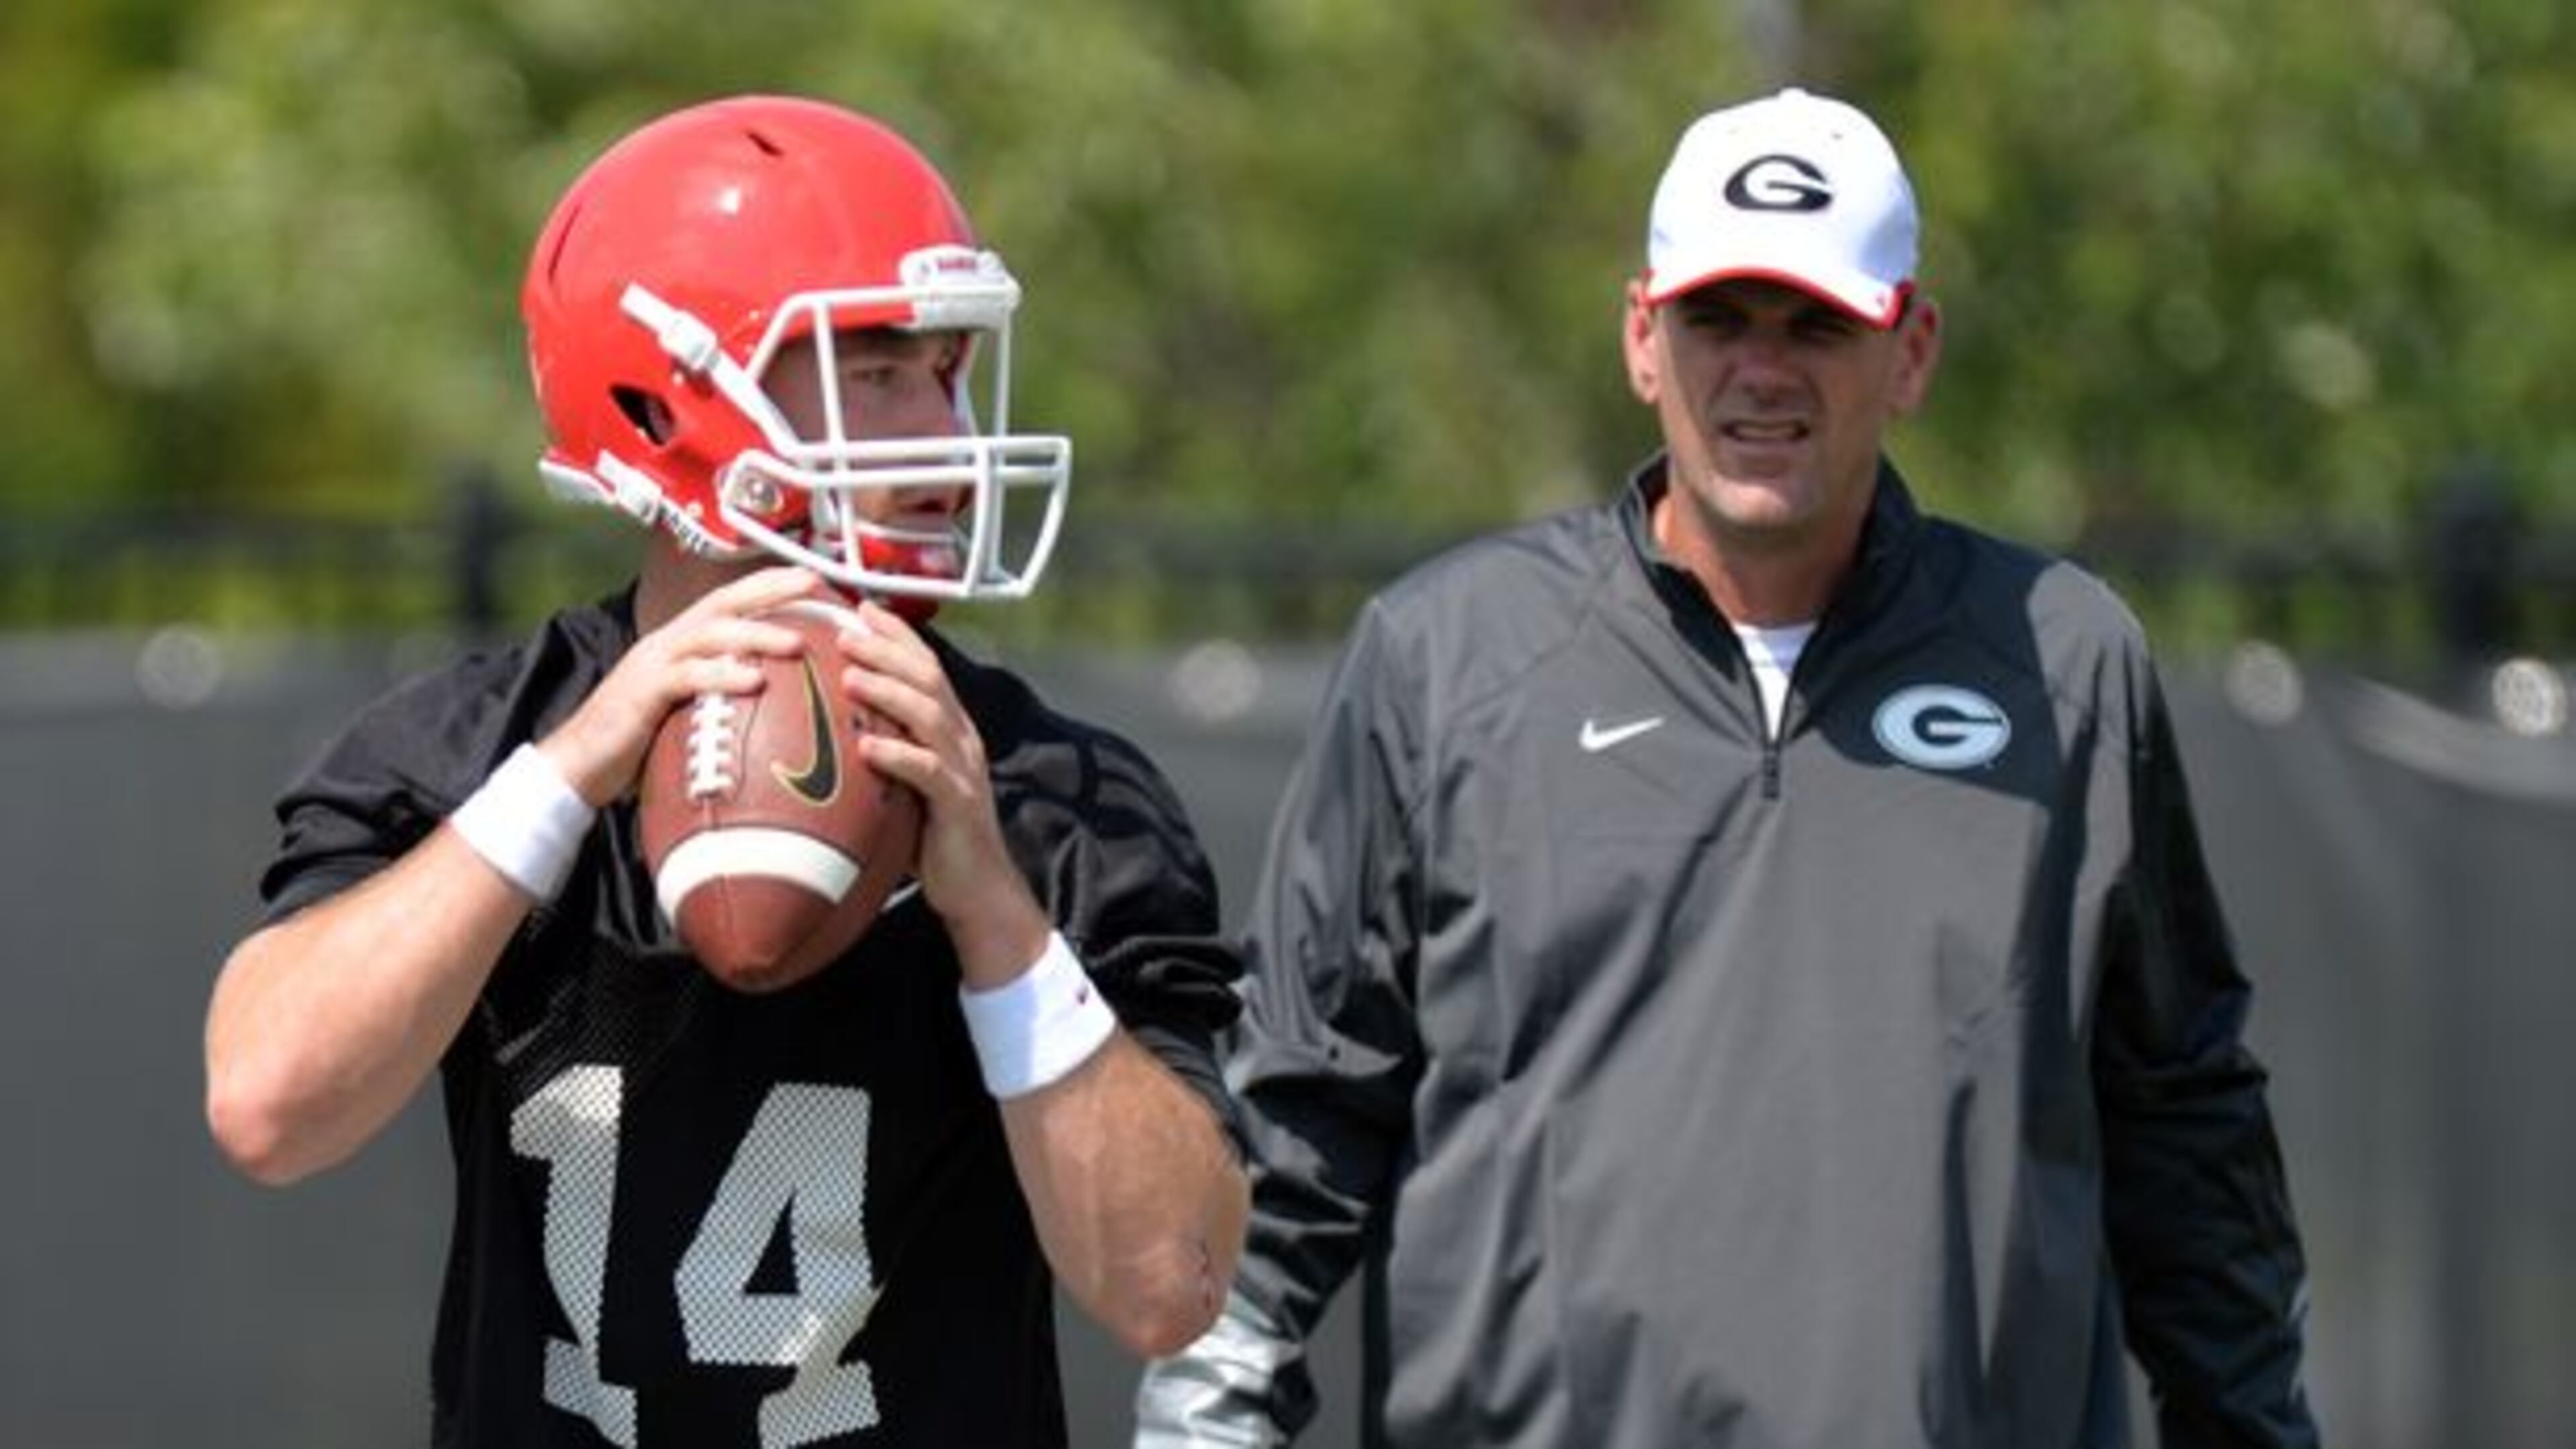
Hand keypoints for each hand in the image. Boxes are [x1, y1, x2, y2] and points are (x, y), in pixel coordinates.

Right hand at [537, 567, 825, 806]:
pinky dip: (723, 675)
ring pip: (710, 634)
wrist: (578, 765)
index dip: (767, 586)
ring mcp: (654, 663)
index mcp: (682, 644)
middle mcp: (669, 643)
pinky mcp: (643, 692)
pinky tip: (755, 681)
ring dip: (757, 633)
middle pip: (724, 603)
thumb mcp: (689, 712)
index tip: (810, 579)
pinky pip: (688, 677)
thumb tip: (774, 705)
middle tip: (813, 585)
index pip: (729, 602)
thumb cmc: (637, 743)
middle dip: (770, 590)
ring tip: (797, 641)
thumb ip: (723, 699)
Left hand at [830, 600, 1050, 985]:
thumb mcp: (905, 783)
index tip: (858, 606)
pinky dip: (897, 754)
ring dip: (888, 690)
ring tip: (849, 674)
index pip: (926, 665)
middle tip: (844, 629)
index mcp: (950, 727)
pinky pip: (928, 771)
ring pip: (928, 715)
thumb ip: (881, 751)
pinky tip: (866, 745)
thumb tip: (827, 729)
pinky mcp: (958, 803)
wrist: (978, 888)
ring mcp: (963, 768)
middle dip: (886, 648)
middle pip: (926, 678)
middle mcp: (961, 738)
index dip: (895, 633)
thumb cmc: (933, 837)